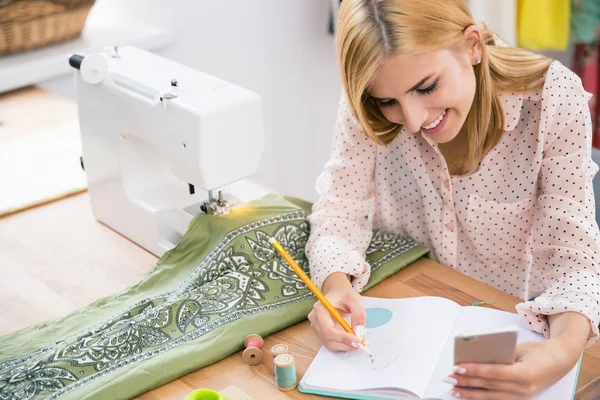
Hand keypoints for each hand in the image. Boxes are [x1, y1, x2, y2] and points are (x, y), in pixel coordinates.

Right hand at [307, 272, 365, 351]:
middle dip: (345, 344)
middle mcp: (315, 318)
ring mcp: (316, 326)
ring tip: (357, 342)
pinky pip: (331, 343)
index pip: (328, 329)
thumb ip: (359, 314)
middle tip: (361, 344)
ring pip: (329, 344)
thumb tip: (359, 332)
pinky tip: (351, 341)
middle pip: (328, 339)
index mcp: (320, 308)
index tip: (357, 340)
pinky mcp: (320, 332)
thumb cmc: (344, 294)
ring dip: (344, 346)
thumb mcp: (355, 299)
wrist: (337, 293)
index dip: (343, 338)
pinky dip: (342, 345)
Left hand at [447, 338, 580, 398]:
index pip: (494, 373)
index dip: (474, 370)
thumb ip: (500, 355)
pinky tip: (468, 394)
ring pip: (491, 396)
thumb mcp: (520, 349)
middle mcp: (524, 389)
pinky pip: (497, 399)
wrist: (562, 360)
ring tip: (453, 389)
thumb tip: (476, 357)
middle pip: (489, 386)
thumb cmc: (540, 351)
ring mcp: (523, 396)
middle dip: (466, 382)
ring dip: (470, 393)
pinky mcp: (521, 399)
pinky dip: (481, 396)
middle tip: (449, 378)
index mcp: (525, 373)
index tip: (457, 367)